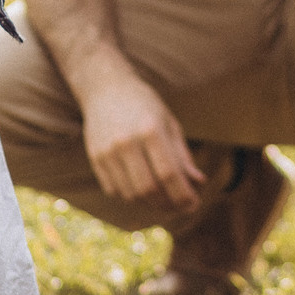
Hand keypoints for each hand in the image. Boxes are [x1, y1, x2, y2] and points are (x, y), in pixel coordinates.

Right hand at [80, 73, 202, 209]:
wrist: (105, 88)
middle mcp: (126, 142)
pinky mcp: (95, 158)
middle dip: (168, 205)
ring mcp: (107, 152)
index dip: (183, 195)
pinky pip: (115, 190)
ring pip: (130, 195)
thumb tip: (199, 182)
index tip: (194, 204)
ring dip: (151, 204)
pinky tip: (142, 190)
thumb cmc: (145, 105)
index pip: (169, 174)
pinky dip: (131, 197)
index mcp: (150, 130)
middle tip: (180, 206)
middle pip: (149, 190)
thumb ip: (182, 155)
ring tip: (164, 199)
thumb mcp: (169, 123)